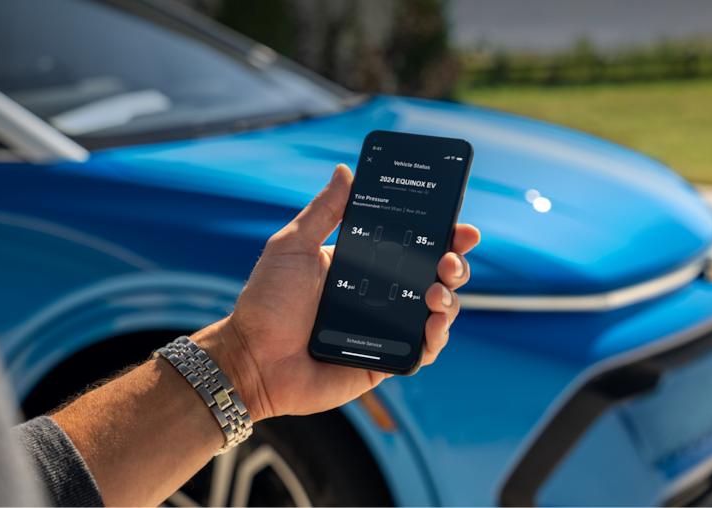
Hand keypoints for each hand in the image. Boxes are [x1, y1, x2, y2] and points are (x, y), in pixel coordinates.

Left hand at [194, 164, 479, 420]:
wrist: (251, 360)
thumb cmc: (266, 304)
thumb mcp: (292, 247)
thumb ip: (323, 211)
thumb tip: (345, 171)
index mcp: (362, 266)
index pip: (411, 246)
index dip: (441, 235)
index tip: (460, 226)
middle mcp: (379, 296)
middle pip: (433, 276)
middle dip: (454, 263)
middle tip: (450, 257)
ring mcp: (385, 329)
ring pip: (436, 311)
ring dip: (449, 298)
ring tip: (436, 291)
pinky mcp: (385, 362)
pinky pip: (423, 350)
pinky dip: (436, 337)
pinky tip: (434, 324)